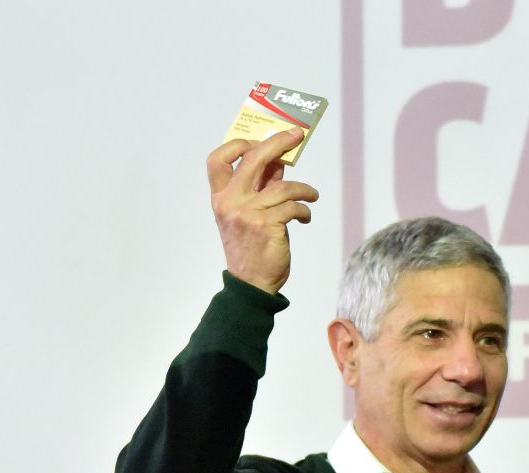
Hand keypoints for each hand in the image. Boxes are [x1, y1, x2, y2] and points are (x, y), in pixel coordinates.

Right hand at [206, 127, 319, 293]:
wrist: (251, 282)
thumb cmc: (250, 247)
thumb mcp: (247, 214)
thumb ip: (259, 187)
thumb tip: (277, 160)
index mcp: (220, 197)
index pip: (217, 160)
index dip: (237, 144)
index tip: (258, 140)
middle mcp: (230, 202)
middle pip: (253, 158)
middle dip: (277, 142)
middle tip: (295, 135)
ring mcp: (248, 213)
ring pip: (283, 186)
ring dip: (304, 189)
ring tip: (311, 195)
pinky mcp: (267, 226)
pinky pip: (293, 207)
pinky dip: (304, 210)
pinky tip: (305, 216)